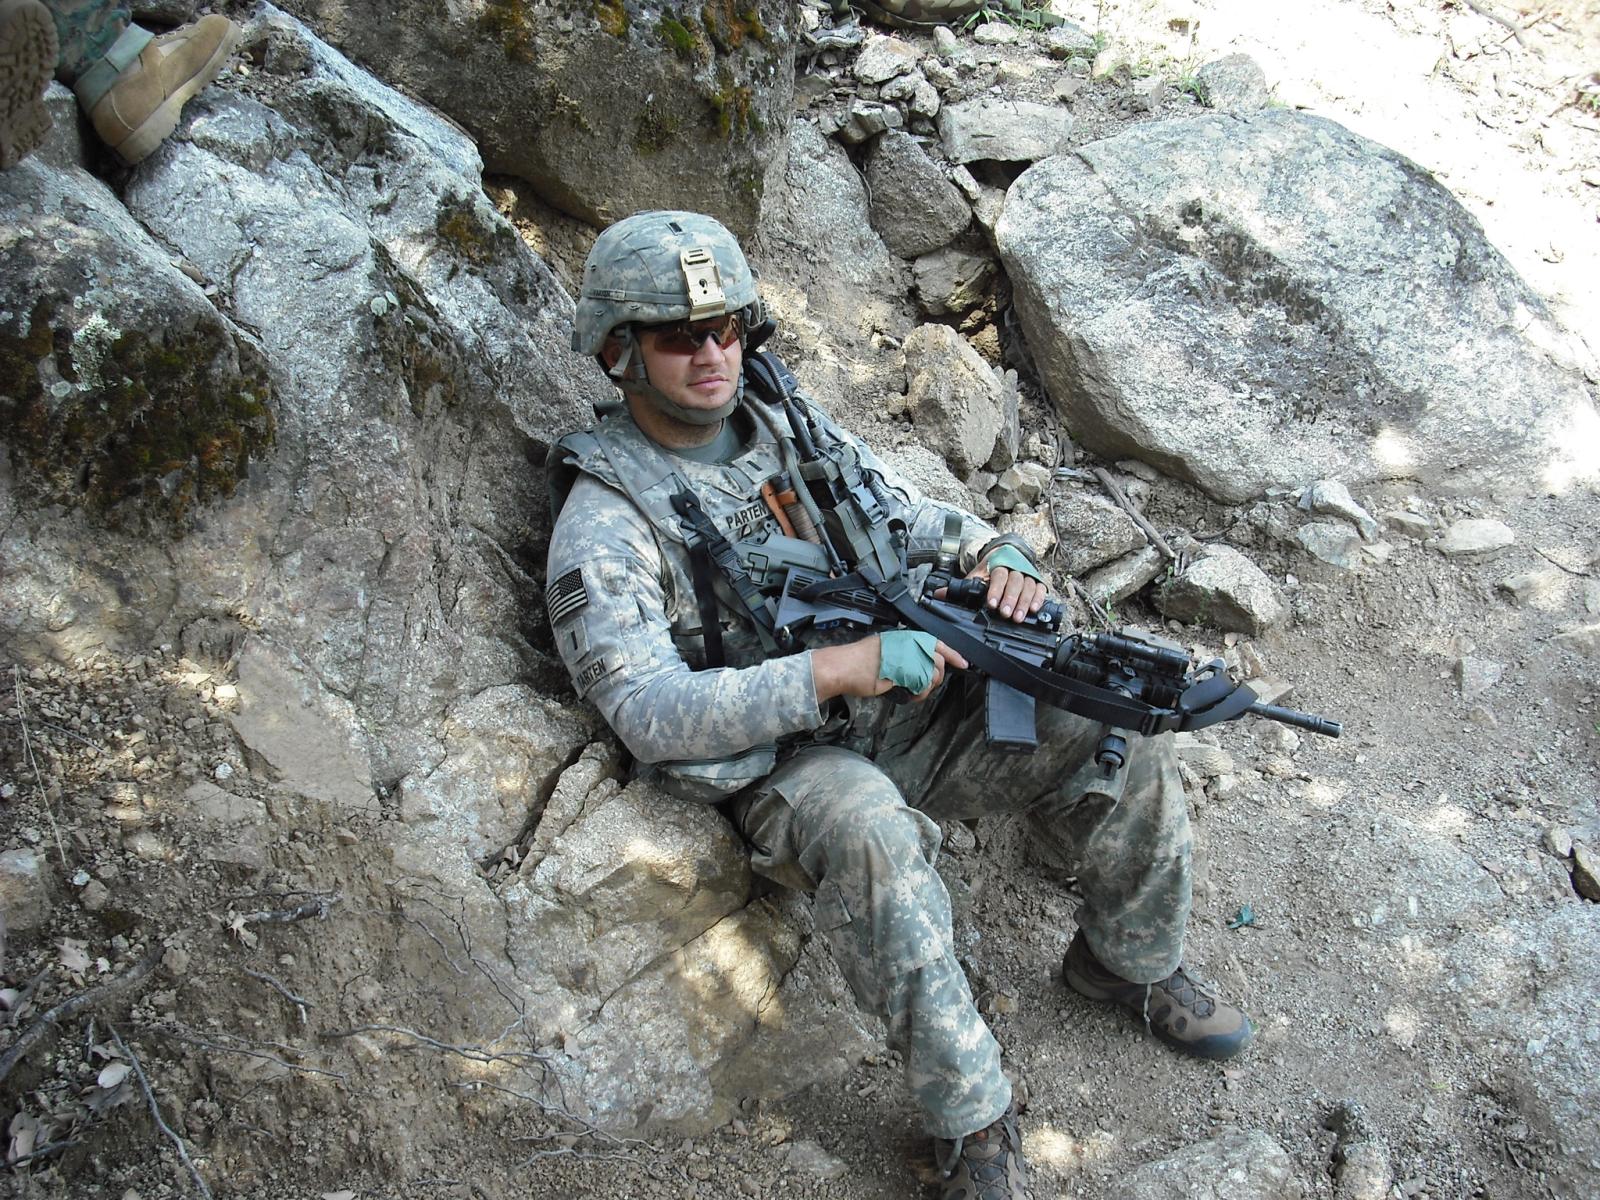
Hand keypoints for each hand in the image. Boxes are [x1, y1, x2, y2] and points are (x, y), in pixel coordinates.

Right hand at [811, 636, 968, 703]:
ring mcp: (905, 658)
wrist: (840, 668)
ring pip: (931, 673)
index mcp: (903, 636)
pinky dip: (919, 694)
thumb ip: (905, 655)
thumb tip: (924, 666)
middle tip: (929, 684)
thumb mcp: (886, 652)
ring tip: (914, 690)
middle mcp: (907, 644)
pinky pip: (921, 685)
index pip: (935, 641)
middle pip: (938, 658)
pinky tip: (910, 694)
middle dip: (938, 675)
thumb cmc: (857, 662)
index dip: (953, 653)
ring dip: (927, 686)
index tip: (963, 662)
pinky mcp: (901, 673)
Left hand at [969, 560, 1050, 623]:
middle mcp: (1016, 568)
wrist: (1005, 557)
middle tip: (1005, 614)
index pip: (999, 575)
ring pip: (1028, 586)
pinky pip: (1040, 589)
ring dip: (1024, 602)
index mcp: (999, 564)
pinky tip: (1034, 609)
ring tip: (1018, 617)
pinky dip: (1038, 599)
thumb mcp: (977, 575)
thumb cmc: (989, 571)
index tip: (992, 604)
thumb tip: (949, 593)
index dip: (996, 590)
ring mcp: (1028, 574)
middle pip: (1015, 582)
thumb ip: (967, 585)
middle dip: (1010, 599)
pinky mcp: (1037, 582)